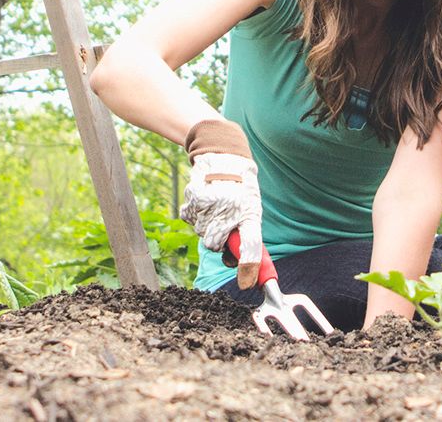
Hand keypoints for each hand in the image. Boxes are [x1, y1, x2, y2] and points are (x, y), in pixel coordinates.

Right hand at [181, 119, 262, 287]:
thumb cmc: (241, 189)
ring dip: (206, 225)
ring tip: (217, 204)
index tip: (246, 283)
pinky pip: (189, 219)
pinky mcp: (192, 200)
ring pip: (200, 232)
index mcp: (250, 216)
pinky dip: (195, 214)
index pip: (250, 247)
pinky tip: (205, 200)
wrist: (224, 158)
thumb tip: (243, 271)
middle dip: (218, 240)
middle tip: (224, 224)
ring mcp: (209, 207)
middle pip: (214, 245)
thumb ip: (247, 238)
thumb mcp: (251, 211)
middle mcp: (230, 212)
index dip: (248, 267)